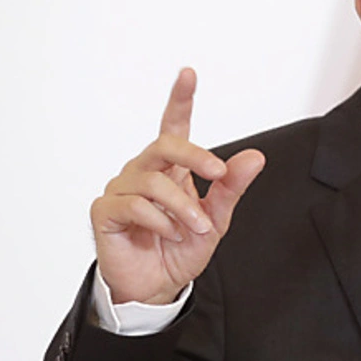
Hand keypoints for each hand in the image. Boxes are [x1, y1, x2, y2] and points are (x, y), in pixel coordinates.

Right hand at [89, 68, 264, 304]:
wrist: (158, 286)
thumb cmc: (182, 248)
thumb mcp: (217, 218)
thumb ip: (231, 187)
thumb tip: (255, 157)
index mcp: (171, 168)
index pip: (173, 126)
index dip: (180, 99)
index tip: (188, 74)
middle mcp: (144, 171)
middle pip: (165, 146)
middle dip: (195, 155)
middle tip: (218, 172)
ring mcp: (122, 189)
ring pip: (154, 182)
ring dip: (183, 208)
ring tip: (195, 228)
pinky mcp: (105, 211)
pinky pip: (134, 205)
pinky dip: (160, 222)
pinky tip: (169, 234)